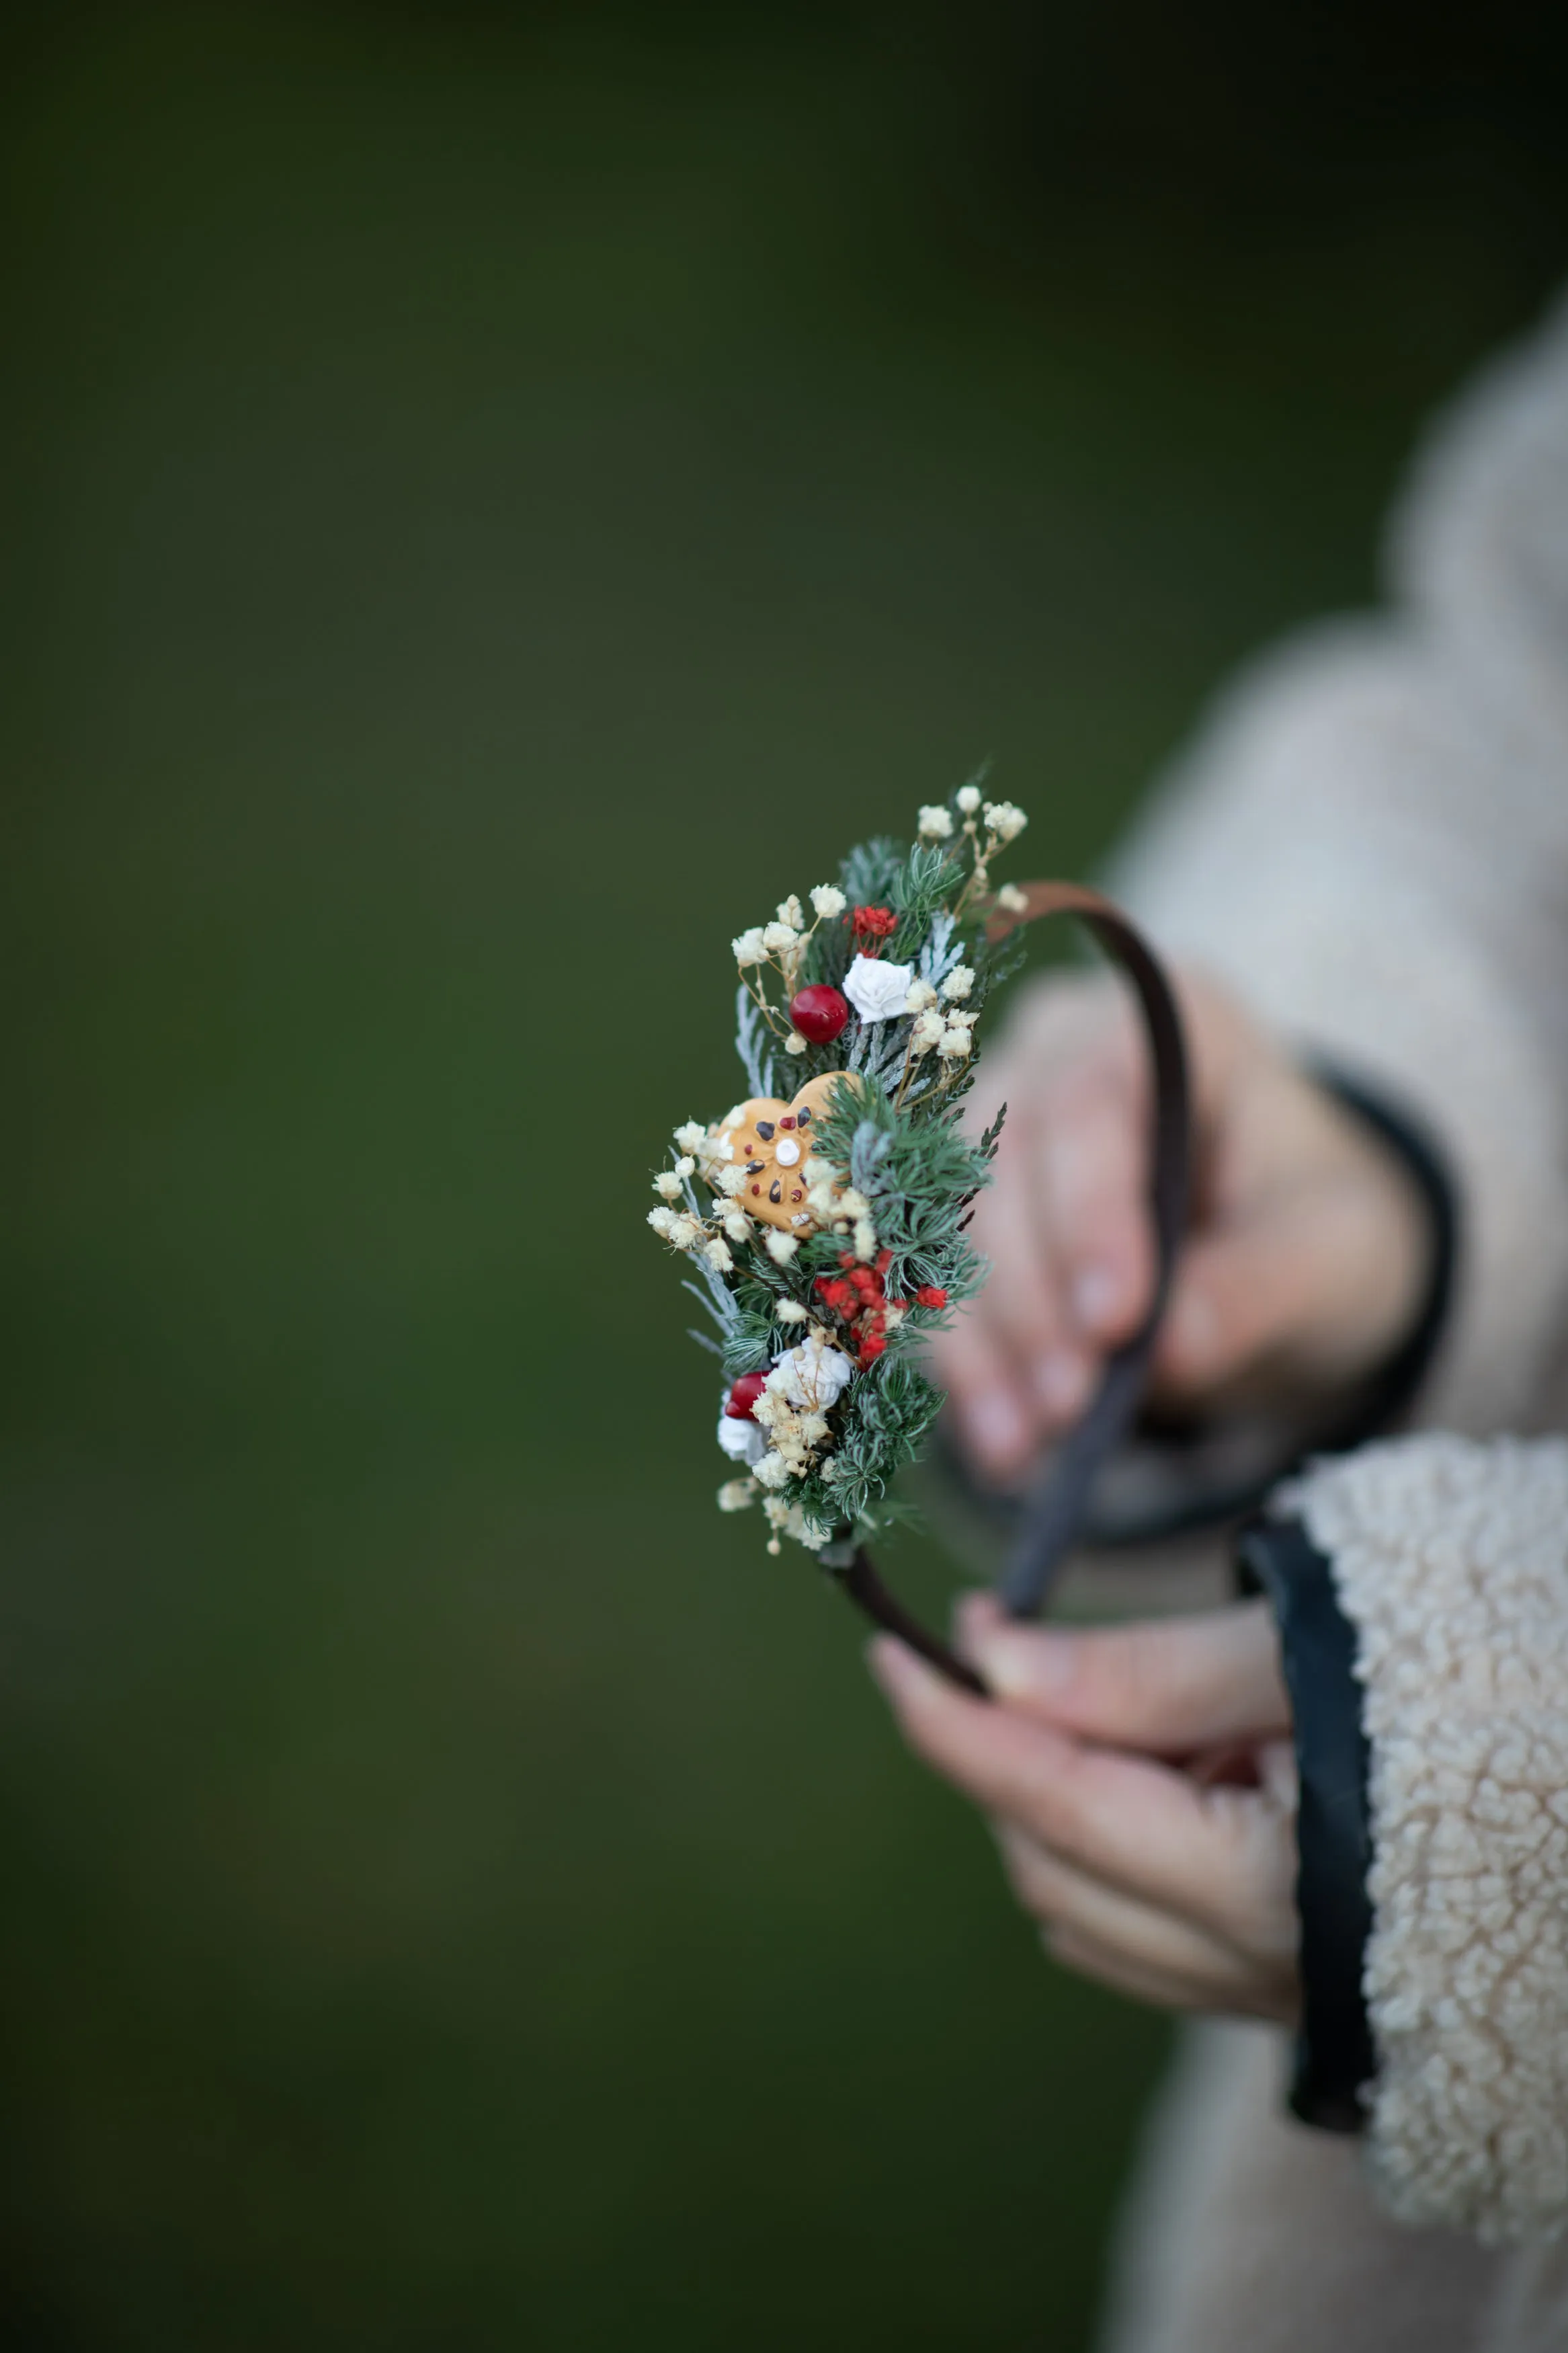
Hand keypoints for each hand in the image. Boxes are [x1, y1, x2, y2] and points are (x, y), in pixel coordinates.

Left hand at [869, 1597, 1299, 2021]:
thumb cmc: (1455, 1674)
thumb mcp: (1300, 1648)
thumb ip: (1152, 1673)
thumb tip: (996, 1669)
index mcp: (1276, 1891)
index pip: (1061, 1807)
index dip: (961, 1725)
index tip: (895, 1650)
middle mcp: (1267, 1970)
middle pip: (1053, 1865)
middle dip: (998, 1752)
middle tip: (995, 1634)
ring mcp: (1278, 1994)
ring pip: (1079, 1911)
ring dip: (1044, 1803)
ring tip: (1097, 1690)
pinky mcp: (1284, 1986)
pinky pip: (1139, 1938)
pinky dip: (1097, 1851)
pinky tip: (1146, 1764)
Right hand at [935, 965, 1432, 1481]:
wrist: (1282, 1245)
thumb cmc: (1313, 1218)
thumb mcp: (1333, 1249)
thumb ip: (1263, 1284)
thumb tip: (1174, 1350)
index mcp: (1164, 1022)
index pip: (1090, 1098)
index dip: (1088, 1208)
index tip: (1117, 1321)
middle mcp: (1057, 1052)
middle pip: (1002, 1161)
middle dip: (1033, 1293)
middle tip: (1073, 1401)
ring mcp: (998, 1123)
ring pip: (951, 1223)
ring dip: (985, 1340)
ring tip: (1031, 1441)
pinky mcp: (966, 1204)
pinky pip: (935, 1281)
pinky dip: (966, 1366)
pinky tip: (1001, 1442)